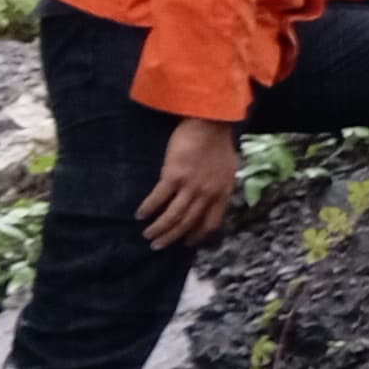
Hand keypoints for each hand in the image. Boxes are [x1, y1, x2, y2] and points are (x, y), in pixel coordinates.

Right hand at [140, 118, 239, 247]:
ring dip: (159, 228)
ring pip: (173, 216)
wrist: (210, 124)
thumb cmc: (218, 143)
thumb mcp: (228, 170)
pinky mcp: (174, 175)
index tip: (186, 243)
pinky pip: (159, 198)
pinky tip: (140, 214)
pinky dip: (149, 208)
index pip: (211, 223)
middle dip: (172, 237)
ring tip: (148, 235)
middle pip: (188, 223)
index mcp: (222, 193)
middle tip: (159, 245)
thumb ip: (220, 186)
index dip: (198, 236)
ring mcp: (191, 186)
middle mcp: (207, 194)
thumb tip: (212, 197)